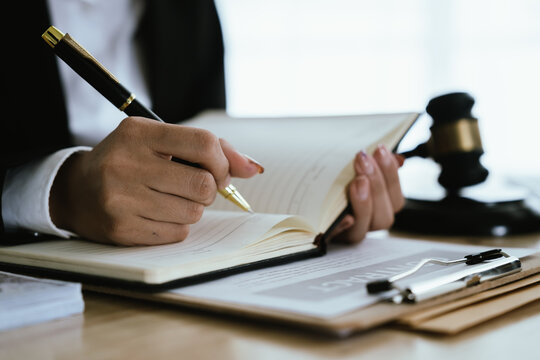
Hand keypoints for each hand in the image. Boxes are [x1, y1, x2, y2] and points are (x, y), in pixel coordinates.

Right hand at [50, 117, 260, 245]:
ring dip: (192, 209)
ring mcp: (121, 199)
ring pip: (194, 213)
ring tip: (169, 199)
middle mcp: (126, 163)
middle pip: (204, 185)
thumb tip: (254, 169)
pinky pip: (178, 233)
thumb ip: (212, 149)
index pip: (204, 143)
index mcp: (139, 133)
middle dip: (209, 189)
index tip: (219, 170)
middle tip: (193, 186)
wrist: (77, 191)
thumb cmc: (132, 162)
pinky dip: (177, 226)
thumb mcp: (162, 142)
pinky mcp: (121, 229)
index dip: (223, 161)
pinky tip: (156, 214)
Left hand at [329, 145, 404, 242]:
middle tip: (363, 160)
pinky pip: (335, 237)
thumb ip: (370, 165)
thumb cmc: (325, 180)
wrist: (290, 198)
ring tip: (356, 182)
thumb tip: (396, 158)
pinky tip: (345, 216)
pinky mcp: (323, 238)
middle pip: (383, 217)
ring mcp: (342, 234)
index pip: (394, 199)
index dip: (391, 175)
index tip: (380, 150)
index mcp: (374, 208)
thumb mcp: (347, 168)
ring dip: (363, 204)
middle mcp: (362, 225)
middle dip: (377, 185)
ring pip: (362, 230)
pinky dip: (342, 227)